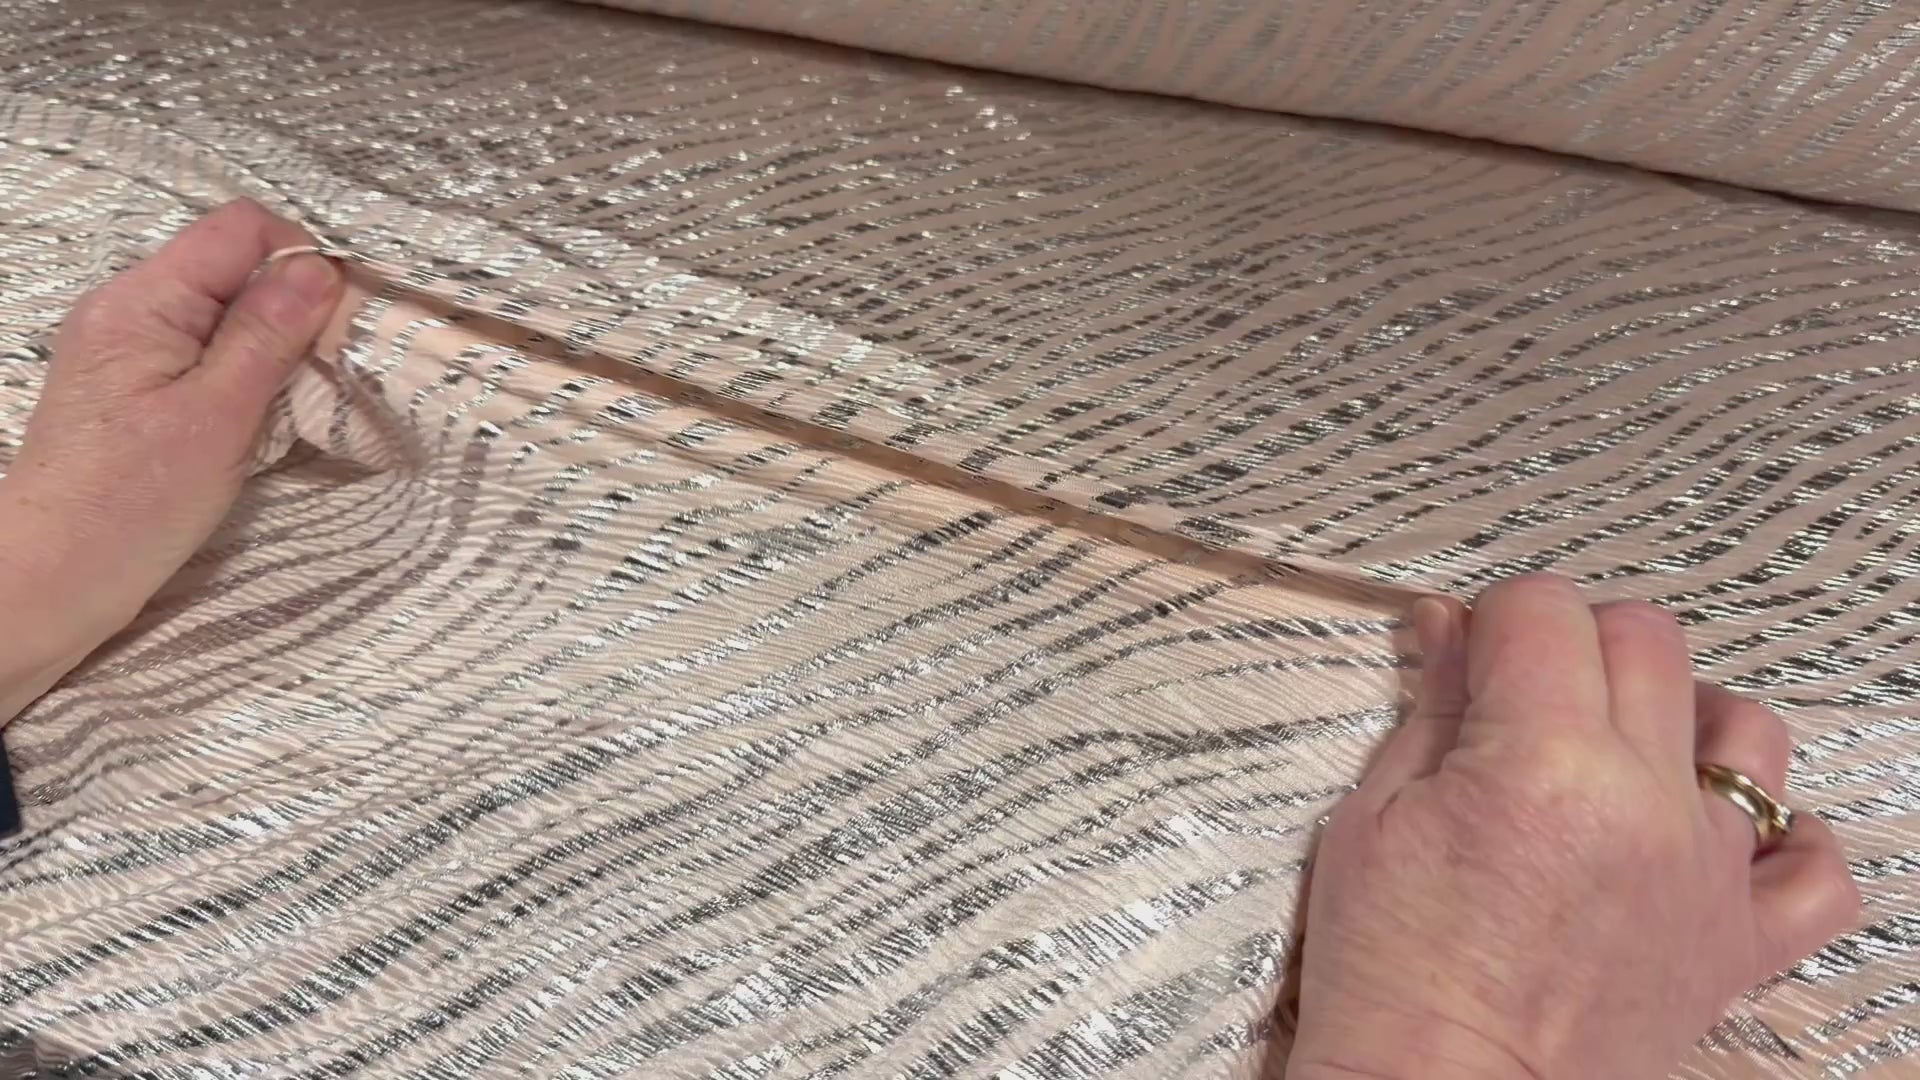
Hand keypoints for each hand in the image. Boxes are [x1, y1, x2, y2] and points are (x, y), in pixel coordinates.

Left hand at [0, 199, 341, 721]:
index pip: (240, 229)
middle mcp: (130, 307)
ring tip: (295, 398)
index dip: (301, 260)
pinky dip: (248, 371)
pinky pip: (208, 349)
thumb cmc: (134, 503)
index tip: (338, 323)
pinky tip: (260, 415)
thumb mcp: (217, 416)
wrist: (55, 578)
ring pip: (226, 309)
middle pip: (235, 264)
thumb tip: (321, 267)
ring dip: (274, 343)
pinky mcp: (137, 385)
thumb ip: (267, 336)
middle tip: (327, 370)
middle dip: (294, 305)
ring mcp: (130, 346)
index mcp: (143, 301)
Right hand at [1286, 575, 1860, 1079]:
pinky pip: (1816, 869)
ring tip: (1621, 750)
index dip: (1497, 617)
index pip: (1545, 609)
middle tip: (1525, 695)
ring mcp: (1705, 874)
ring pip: (1745, 728)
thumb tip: (1450, 624)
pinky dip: (1783, 834)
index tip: (1472, 649)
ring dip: (1682, 715)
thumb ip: (1433, 709)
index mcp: (1540, 763)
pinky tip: (1718, 830)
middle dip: (1578, 642)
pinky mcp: (1737, 943)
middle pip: (1646, 639)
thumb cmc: (1388, 974)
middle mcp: (1643, 803)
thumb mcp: (1373, 818)